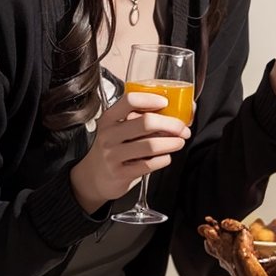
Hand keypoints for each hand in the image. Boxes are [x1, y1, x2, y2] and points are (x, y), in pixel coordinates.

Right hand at [70, 92, 190, 212]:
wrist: (93, 176)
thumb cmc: (113, 148)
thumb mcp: (119, 129)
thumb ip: (142, 118)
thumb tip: (181, 110)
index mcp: (110, 118)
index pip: (130, 101)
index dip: (151, 100)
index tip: (165, 102)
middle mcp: (109, 135)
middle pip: (146, 123)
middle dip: (171, 124)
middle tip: (182, 128)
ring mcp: (113, 155)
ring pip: (150, 145)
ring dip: (171, 143)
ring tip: (179, 142)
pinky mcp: (120, 173)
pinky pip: (148, 164)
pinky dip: (163, 159)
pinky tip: (166, 157)